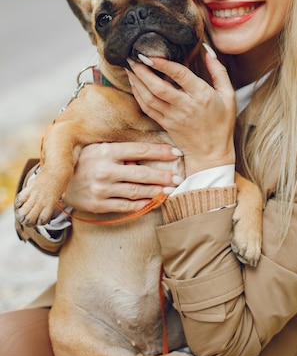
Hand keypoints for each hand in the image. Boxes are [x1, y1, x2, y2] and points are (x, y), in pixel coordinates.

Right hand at [62, 141, 182, 213]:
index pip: (140, 150)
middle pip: (142, 173)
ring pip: (136, 191)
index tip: (176, 153)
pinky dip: (142, 205)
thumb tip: (148, 156)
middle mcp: (104, 170)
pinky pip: (126, 206)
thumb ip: (122, 152)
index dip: (160, 152)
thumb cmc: (85, 162)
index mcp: (106, 151)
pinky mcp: (99, 205)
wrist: (59, 182)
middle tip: (178, 178)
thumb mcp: (100, 149)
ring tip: (171, 190)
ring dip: (156, 191)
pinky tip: (153, 202)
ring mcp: (101, 189)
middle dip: (163, 176)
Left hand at [126, 51, 235, 176]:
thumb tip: (207, 50)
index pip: (179, 75)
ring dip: (136, 81)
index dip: (162, 63)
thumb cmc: (221, 122)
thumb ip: (218, 71)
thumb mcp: (228, 95)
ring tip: (129, 66)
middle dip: (142, 70)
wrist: (211, 153)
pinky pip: (147, 107)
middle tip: (132, 56)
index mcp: (201, 95)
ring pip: (148, 97)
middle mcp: (184, 106)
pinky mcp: (164, 123)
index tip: (149, 53)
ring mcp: (172, 116)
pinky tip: (134, 83)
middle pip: (158, 87)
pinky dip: (137, 94)